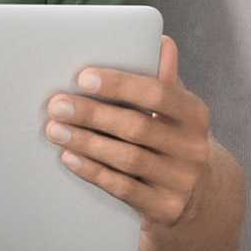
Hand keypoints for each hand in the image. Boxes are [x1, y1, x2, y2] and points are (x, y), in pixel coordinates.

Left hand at [44, 34, 212, 231]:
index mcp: (195, 115)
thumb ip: (163, 79)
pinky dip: (93, 172)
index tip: (83, 77)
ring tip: (54, 129)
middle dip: (92, 114)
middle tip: (56, 104)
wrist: (196, 199)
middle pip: (137, 127)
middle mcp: (194, 148)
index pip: (159, 93)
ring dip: (86, 142)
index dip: (120, 84)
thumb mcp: (174, 111)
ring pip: (127, 159)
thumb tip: (162, 41)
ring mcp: (182, 182)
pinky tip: (69, 158)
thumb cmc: (171, 140)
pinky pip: (123, 189)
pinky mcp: (165, 209)